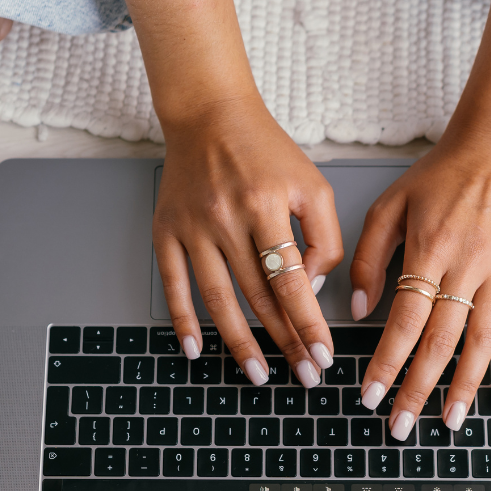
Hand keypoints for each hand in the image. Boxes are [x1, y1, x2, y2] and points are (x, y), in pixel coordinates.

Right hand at [154, 97, 342, 385]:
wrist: (209, 115)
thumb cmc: (264, 151)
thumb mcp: (312, 183)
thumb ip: (324, 235)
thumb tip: (312, 286)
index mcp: (265, 205)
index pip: (291, 281)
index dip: (308, 324)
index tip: (322, 356)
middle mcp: (226, 219)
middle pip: (258, 297)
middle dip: (283, 341)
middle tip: (302, 374)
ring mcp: (192, 227)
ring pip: (218, 299)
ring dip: (238, 342)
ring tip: (257, 374)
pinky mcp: (166, 231)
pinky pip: (173, 284)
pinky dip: (182, 320)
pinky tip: (194, 349)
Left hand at [349, 0, 490, 439]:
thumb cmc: (437, 176)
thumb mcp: (387, 206)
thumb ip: (367, 257)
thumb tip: (358, 308)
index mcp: (429, 250)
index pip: (404, 321)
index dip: (386, 363)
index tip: (370, 395)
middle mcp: (467, 266)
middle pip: (440, 341)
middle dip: (418, 388)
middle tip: (401, 426)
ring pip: (481, 340)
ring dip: (463, 386)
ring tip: (448, 422)